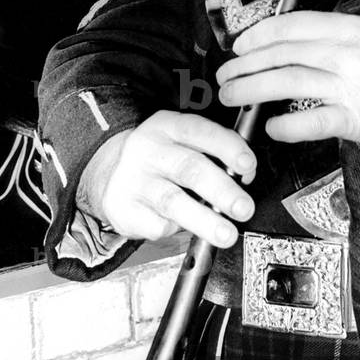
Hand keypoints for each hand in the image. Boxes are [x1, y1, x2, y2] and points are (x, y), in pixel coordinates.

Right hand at [79, 111, 256, 248]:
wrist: (110, 173)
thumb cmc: (161, 160)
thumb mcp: (183, 142)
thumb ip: (214, 153)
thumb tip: (244, 177)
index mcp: (166, 126)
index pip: (199, 131)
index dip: (227, 148)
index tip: (248, 166)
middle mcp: (147, 149)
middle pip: (189, 168)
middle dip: (222, 190)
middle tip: (243, 208)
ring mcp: (132, 179)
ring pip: (173, 201)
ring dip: (204, 220)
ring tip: (226, 234)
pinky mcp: (122, 208)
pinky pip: (155, 223)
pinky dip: (175, 230)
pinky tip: (184, 229)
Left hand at [217, 11, 359, 151]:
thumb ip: (339, 36)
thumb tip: (299, 43)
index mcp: (349, 28)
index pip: (292, 26)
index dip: (259, 34)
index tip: (239, 43)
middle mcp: (345, 52)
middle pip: (281, 54)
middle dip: (245, 64)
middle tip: (225, 74)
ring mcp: (350, 85)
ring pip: (287, 83)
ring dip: (252, 90)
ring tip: (232, 97)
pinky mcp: (358, 118)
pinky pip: (312, 121)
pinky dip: (286, 125)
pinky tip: (270, 128)